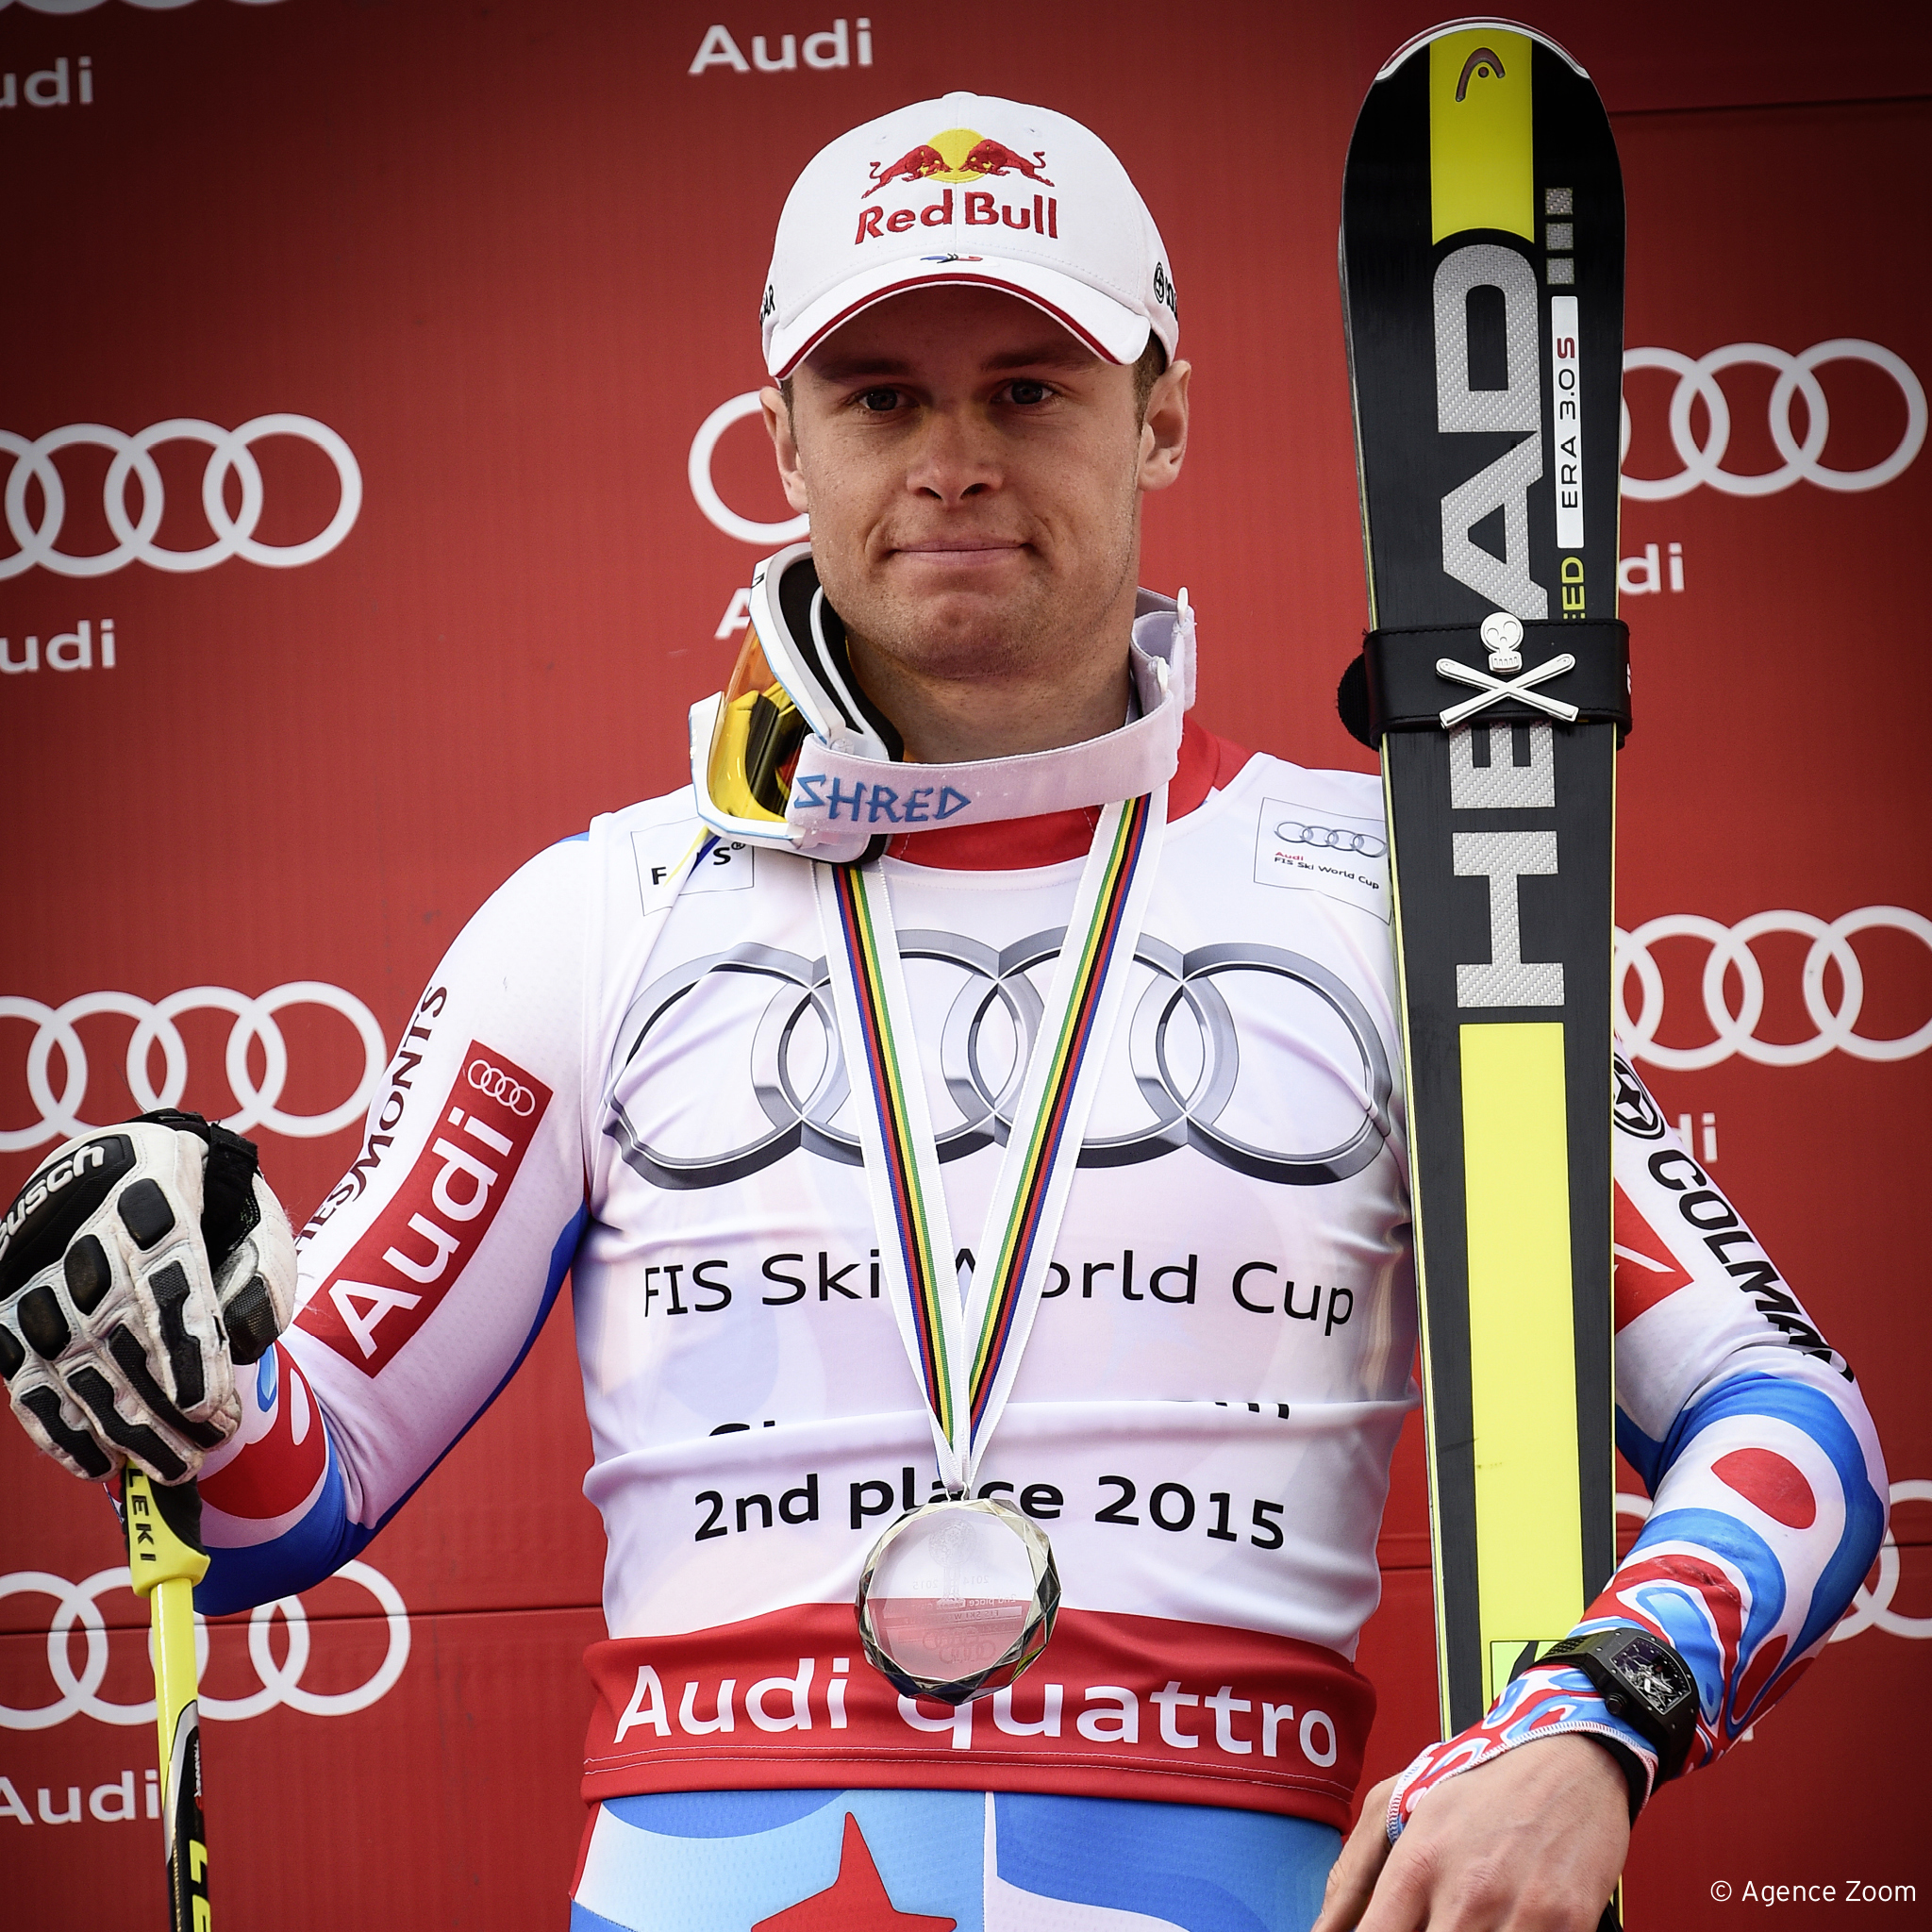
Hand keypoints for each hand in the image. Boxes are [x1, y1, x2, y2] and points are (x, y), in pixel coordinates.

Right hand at [0, 1114, 295, 1483]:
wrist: (125, 1160)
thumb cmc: (209, 1200)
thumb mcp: (254, 1213)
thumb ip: (263, 1272)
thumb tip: (242, 1346)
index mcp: (154, 1186)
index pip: (167, 1272)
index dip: (183, 1344)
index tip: (205, 1407)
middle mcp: (83, 1226)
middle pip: (115, 1326)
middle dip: (158, 1402)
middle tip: (201, 1453)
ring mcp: (36, 1267)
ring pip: (69, 1358)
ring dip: (117, 1425)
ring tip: (169, 1469)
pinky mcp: (6, 1303)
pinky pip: (25, 1374)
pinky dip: (59, 1426)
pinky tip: (98, 1464)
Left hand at [1313, 1733, 1629, 1930]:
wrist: (1569, 1759)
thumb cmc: (1478, 1781)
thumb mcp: (1401, 1805)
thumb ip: (1353, 1876)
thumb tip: (1322, 1931)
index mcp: (1418, 1863)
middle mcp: (1467, 1893)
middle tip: (1428, 1918)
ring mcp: (1520, 1915)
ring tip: (1461, 1917)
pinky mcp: (1568, 1926)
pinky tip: (1500, 1920)